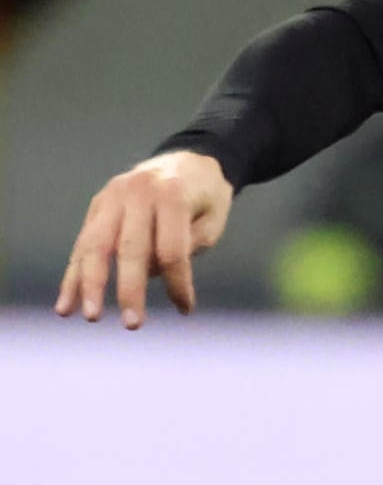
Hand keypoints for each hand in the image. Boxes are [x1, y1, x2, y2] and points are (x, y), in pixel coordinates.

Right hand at [55, 151, 233, 328]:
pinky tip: (66, 305)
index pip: (172, 248)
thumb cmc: (205, 198)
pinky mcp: (98, 204)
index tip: (185, 309)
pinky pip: (83, 243)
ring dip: (90, 285)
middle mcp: (138, 192)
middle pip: (130, 248)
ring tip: (90, 316)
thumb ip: (187, 246)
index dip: (178, 282)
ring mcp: (113, 196)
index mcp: (173, 194)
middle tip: (132, 325)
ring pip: (96, 245)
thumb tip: (150, 274)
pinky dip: (74, 276)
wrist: (189, 160)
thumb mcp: (213, 219)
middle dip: (129, 289)